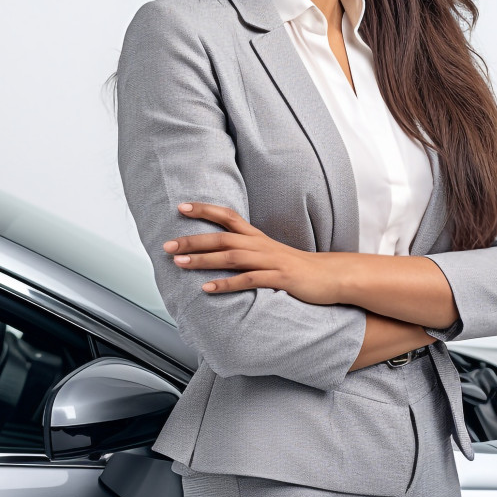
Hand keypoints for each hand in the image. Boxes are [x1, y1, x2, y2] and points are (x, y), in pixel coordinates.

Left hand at [164, 202, 340, 304]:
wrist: (330, 277)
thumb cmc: (296, 268)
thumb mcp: (268, 254)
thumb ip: (245, 251)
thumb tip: (218, 252)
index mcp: (256, 237)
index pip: (227, 216)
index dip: (205, 210)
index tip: (181, 207)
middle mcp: (260, 245)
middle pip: (222, 237)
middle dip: (193, 239)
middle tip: (166, 245)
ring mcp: (270, 261)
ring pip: (231, 257)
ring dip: (203, 260)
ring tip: (179, 263)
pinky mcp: (279, 278)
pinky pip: (249, 280)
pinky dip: (226, 284)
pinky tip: (208, 289)